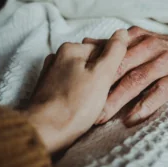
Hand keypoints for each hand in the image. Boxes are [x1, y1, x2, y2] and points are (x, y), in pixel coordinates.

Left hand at [25, 29, 127, 152]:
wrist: (45, 132)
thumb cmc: (75, 104)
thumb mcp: (102, 74)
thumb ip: (114, 51)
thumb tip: (122, 33)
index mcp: (70, 49)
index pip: (102, 48)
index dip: (115, 63)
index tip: (119, 79)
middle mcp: (57, 58)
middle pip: (91, 62)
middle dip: (102, 75)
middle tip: (108, 93)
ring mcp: (51, 74)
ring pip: (82, 75)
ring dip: (92, 85)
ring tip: (96, 102)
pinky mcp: (49, 90)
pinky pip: (72, 86)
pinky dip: (80, 93)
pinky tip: (83, 105)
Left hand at [83, 26, 167, 126]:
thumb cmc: (159, 49)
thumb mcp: (137, 40)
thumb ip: (114, 45)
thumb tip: (86, 43)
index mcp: (136, 38)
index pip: (111, 54)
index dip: (93, 71)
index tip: (76, 88)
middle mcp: (150, 47)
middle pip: (121, 68)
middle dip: (101, 88)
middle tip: (84, 107)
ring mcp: (165, 62)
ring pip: (137, 80)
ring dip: (118, 99)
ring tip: (102, 116)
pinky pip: (160, 92)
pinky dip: (145, 106)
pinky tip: (130, 119)